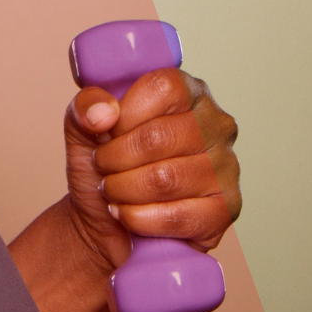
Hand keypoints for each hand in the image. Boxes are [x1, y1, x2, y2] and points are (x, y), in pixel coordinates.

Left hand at [63, 68, 241, 272]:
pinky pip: (176, 216)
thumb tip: (104, 114)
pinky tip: (128, 214)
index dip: (125, 115)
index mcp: (190, 92)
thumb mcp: (84, 127)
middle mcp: (217, 125)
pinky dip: (138, 218)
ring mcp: (226, 168)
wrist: (105, 222)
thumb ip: (86, 105)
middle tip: (104, 168)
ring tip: (113, 191)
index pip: (163, 88)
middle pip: (158, 137)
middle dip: (115, 158)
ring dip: (123, 190)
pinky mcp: (225, 209)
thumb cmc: (106, 167)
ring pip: (164, 179)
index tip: (108, 133)